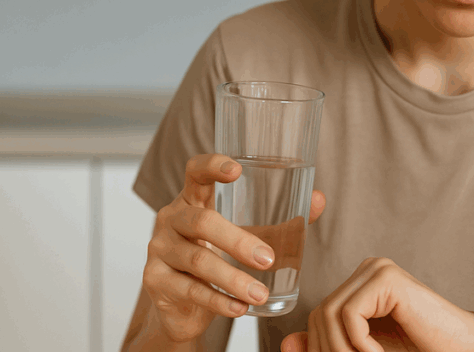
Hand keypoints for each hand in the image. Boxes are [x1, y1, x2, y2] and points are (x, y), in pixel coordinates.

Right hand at [142, 153, 326, 342]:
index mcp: (193, 199)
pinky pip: (189, 290)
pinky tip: (240, 308)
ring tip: (260, 293)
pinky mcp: (155, 281)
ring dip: (232, 279)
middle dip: (237, 241)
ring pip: (198, 261)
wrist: (184, 302)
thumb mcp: (248, 234)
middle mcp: (171, 219)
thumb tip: (318, 200)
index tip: (237, 170)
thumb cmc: (217, 255)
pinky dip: (218, 301)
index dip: (212, 166)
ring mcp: (159, 250)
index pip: (194, 172)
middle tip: (268, 259)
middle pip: (202, 222)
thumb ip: (282, 219)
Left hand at [280, 257, 473, 351]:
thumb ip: (328, 346)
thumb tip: (287, 342)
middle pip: (320, 314)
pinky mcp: (387, 278)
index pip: (319, 315)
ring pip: (331, 314)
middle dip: (330, 350)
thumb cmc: (420, 348)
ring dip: (343, 350)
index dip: (322, 348)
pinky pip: (350, 314)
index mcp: (361, 284)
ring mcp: (379, 269)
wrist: (462, 348)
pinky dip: (359, 343)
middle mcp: (369, 269)